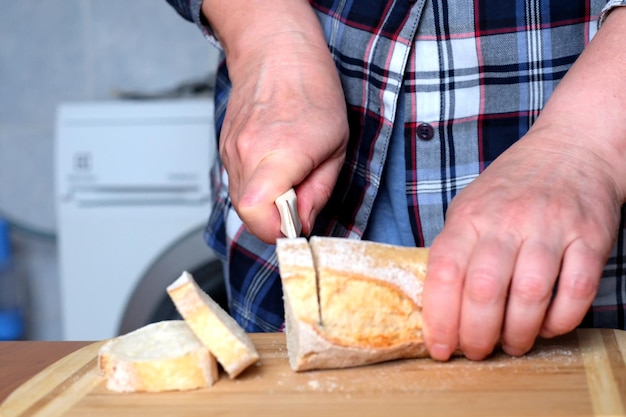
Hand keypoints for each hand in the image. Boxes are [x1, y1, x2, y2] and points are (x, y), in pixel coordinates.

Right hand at [203, 0, 348, 242]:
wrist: (277, 53)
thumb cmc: (311, 91)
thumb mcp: (336, 146)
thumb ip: (318, 192)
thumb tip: (302, 223)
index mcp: (280, 152)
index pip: (257, 214)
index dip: (278, 231)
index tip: (297, 224)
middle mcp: (247, 154)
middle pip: (248, 215)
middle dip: (275, 219)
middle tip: (299, 199)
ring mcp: (231, 151)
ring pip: (241, 202)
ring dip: (266, 202)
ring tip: (289, 175)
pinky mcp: (224, 149)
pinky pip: (237, 183)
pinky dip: (257, 186)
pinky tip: (275, 164)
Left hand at [422, 129, 621, 360]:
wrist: (572, 149)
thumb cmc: (512, 188)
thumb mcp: (470, 207)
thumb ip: (455, 249)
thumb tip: (438, 307)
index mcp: (470, 216)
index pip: (443, 271)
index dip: (438, 318)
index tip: (439, 348)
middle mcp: (507, 221)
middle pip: (483, 289)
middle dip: (476, 334)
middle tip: (476, 352)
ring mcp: (551, 227)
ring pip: (529, 294)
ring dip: (517, 333)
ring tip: (511, 345)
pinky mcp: (590, 237)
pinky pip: (576, 291)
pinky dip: (560, 320)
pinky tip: (547, 328)